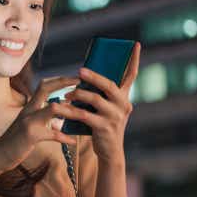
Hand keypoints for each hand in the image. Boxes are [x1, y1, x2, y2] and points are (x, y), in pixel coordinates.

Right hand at [0, 76, 80, 175]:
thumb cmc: (16, 142)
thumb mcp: (29, 126)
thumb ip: (44, 118)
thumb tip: (62, 111)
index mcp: (29, 107)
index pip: (43, 86)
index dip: (59, 80)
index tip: (75, 79)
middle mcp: (28, 111)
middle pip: (45, 89)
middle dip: (63, 83)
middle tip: (80, 84)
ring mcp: (28, 122)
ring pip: (53, 109)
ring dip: (70, 110)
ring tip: (85, 114)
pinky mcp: (30, 135)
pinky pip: (52, 134)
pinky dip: (64, 137)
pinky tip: (73, 142)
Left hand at [58, 42, 141, 165]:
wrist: (109, 152)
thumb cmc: (103, 125)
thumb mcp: (105, 107)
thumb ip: (100, 93)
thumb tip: (83, 74)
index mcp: (124, 97)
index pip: (131, 75)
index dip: (134, 59)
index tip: (135, 44)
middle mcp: (124, 105)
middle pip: (109, 85)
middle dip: (94, 76)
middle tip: (79, 70)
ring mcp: (115, 117)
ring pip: (95, 99)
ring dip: (78, 94)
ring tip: (66, 94)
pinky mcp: (105, 127)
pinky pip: (84, 115)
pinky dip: (71, 111)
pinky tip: (61, 108)